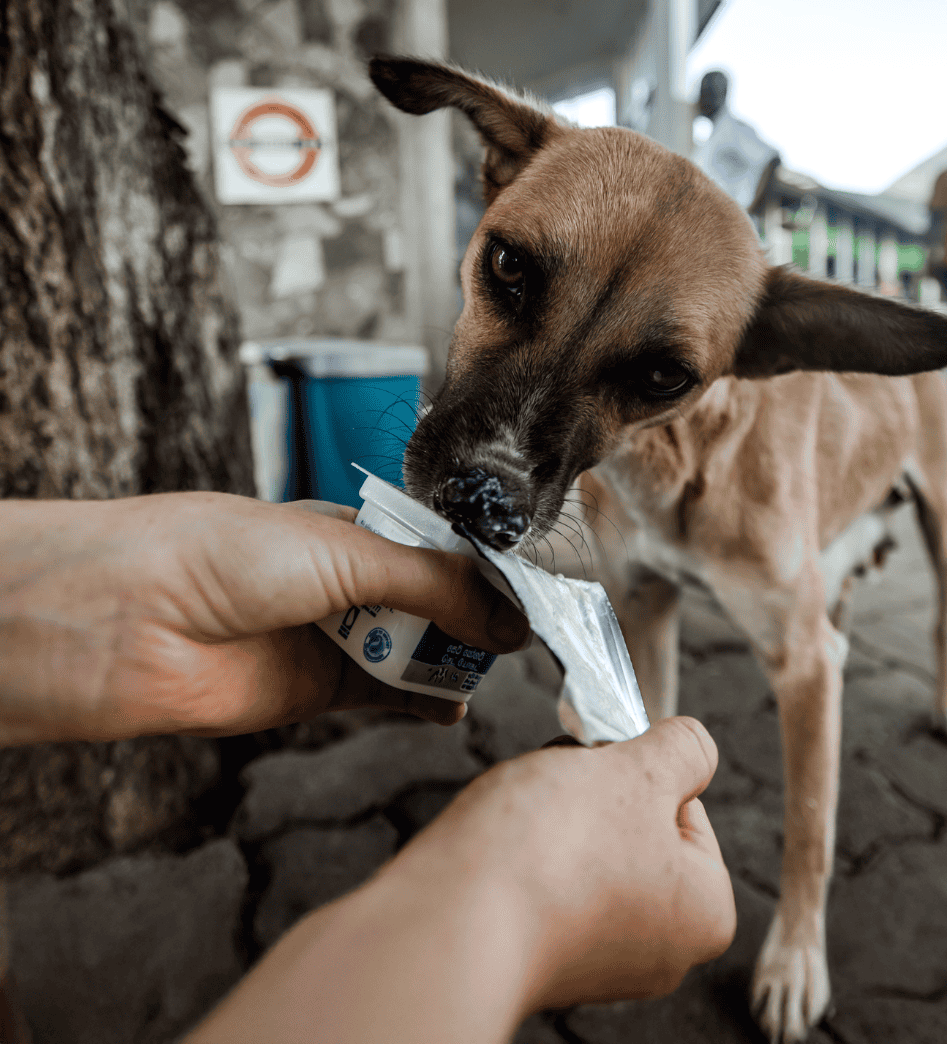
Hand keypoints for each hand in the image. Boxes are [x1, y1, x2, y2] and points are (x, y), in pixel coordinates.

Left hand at [0, 493, 529, 743]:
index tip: (528, 589)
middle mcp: (341, 582)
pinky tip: (453, 706)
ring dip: (452, 660)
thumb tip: (508, 617)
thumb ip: (435, 586)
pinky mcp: (315, 690)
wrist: (130, 624)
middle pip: (432, 601)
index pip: (437, 549)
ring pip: (412, 649)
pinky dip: (422, 703)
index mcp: (349, 530)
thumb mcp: (347, 554)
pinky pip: (385, 696)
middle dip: (474, 616)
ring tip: (492, 667)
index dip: (482, 570)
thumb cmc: (220, 556)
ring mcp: (329, 636)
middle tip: (523, 633)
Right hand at [407, 714, 736, 1007]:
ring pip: (584, 848)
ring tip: (525, 822)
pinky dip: (524, 856)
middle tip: (560, 792)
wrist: (450, 918)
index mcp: (704, 913)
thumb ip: (683, 749)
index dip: (637, 771)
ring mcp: (595, 962)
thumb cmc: (553, 849)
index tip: (601, 775)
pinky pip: (542, 882)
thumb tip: (695, 748)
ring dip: (555, 817)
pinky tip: (503, 855)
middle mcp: (658, 952)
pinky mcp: (538, 958)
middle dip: (594, 794)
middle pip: (634, 826)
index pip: (684, 804)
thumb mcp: (639, 771)